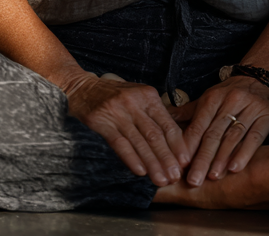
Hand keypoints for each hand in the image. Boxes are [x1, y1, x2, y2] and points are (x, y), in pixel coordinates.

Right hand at [63, 72, 190, 185]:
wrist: (83, 88)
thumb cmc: (115, 95)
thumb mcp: (138, 97)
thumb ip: (153, 116)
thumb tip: (172, 143)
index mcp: (148, 95)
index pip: (167, 123)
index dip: (177, 144)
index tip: (185, 161)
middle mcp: (135, 102)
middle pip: (155, 134)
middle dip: (167, 158)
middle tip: (175, 176)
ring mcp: (119, 112)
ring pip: (139, 142)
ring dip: (152, 164)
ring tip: (161, 179)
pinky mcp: (103, 122)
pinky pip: (120, 144)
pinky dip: (131, 158)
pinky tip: (140, 171)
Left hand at [169, 75, 268, 185]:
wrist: (262, 78)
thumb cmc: (230, 92)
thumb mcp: (210, 98)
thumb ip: (189, 112)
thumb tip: (164, 117)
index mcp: (213, 97)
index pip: (199, 124)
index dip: (189, 145)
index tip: (180, 165)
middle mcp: (230, 101)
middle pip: (214, 133)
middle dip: (203, 158)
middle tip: (193, 180)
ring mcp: (249, 108)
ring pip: (233, 136)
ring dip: (221, 159)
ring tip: (212, 177)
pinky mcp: (266, 116)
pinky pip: (254, 137)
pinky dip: (244, 153)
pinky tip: (235, 168)